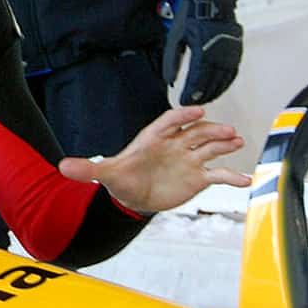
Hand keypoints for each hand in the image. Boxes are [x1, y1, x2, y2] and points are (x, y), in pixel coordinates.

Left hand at [59, 105, 249, 213]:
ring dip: (225, 144)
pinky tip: (245, 179)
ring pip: (211, 147)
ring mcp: (188, 159)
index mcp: (154, 138)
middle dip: (211, 130)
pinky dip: (232, 176)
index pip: (169, 121)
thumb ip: (87, 169)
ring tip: (238, 142)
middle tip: (227, 131)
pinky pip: (218, 174)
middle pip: (196, 132)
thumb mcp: (104, 173)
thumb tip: (62, 167)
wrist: (134, 197)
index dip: (182, 116)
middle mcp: (175, 145)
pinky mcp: (197, 177)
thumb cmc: (122, 178)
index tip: (197, 111)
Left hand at [163, 0, 243, 104]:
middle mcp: (218, 55)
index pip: (196, 80)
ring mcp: (230, 54)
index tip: (184, 101)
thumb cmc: (193, 16)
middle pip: (211, 84)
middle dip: (201, 96)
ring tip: (204, 99)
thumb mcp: (176, 38)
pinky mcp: (236, 52)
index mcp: (202, 52)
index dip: (190, 94)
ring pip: (223, 81)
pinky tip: (219, 87)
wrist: (212, 1)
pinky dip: (225, 83)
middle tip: (193, 102)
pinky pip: (232, 73)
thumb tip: (169, 80)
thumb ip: (172, 62)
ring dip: (214, 92)